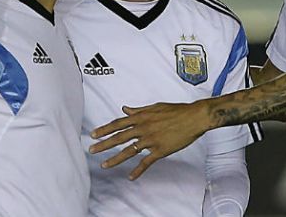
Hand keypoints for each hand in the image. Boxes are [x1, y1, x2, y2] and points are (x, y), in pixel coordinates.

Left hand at [89, 100, 210, 179]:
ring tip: (104, 165)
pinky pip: (146, 162)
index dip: (105, 129)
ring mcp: (151, 140)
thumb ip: (138, 110)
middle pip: (119, 137)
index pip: (118, 123)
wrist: (194, 117)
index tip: (93, 134)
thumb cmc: (176, 111)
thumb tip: (125, 109)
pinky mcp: (160, 150)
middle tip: (91, 150)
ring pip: (129, 151)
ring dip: (115, 158)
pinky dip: (138, 170)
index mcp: (141, 117)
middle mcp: (143, 128)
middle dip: (103, 144)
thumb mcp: (155, 107)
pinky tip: (131, 177)